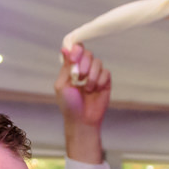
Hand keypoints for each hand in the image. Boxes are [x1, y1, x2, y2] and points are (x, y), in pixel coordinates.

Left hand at [56, 43, 111, 162]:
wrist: (82, 120)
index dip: (76, 50)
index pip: (76, 49)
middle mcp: (84, 68)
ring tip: (87, 89)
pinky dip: (100, 81)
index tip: (74, 59)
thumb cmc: (69, 105)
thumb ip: (65, 67)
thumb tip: (65, 48)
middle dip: (83, 65)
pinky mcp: (105, 82)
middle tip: (79, 78)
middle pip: (88, 53)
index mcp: (71, 68)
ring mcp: (95, 74)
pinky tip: (96, 91)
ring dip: (91, 76)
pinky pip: (106, 73)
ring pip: (98, 62)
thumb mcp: (62, 85)